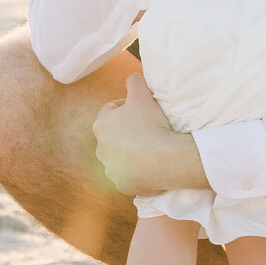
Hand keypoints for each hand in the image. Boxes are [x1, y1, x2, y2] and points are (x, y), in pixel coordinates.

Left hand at [92, 73, 208, 195]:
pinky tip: (151, 165)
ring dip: (130, 153)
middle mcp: (101, 149)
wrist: (164, 158)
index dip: (126, 106)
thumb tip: (132, 78)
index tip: (141, 108)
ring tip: (149, 148)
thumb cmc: (151, 123)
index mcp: (102, 125)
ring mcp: (111, 170)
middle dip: (126, 132)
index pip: (110, 111)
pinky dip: (138, 171)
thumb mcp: (142, 93)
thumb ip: (134, 81)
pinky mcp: (123, 186)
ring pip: (120, 158)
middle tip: (147, 128)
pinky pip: (129, 176)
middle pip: (113, 136)